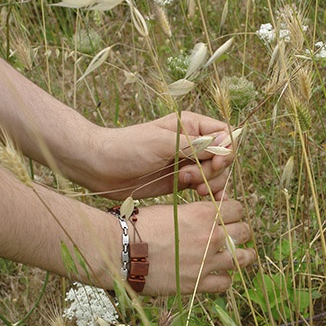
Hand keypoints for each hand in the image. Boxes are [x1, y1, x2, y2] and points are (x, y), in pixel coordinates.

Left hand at [64, 112, 236, 200]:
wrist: (100, 167)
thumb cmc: (127, 147)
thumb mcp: (162, 143)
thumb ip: (195, 146)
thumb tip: (225, 147)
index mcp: (191, 125)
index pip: (225, 134)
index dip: (226, 150)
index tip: (214, 163)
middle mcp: (193, 143)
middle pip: (224, 157)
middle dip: (214, 170)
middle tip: (189, 177)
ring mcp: (188, 163)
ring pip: (217, 174)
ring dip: (210, 183)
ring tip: (189, 186)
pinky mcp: (182, 181)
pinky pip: (205, 187)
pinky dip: (210, 194)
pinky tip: (205, 199)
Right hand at [133, 200, 255, 294]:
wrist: (121, 250)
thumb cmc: (138, 226)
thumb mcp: (170, 209)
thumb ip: (192, 213)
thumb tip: (202, 215)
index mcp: (203, 212)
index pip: (237, 208)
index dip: (234, 211)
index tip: (230, 217)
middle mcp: (211, 235)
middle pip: (244, 231)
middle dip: (241, 232)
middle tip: (235, 236)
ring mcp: (207, 260)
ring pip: (243, 258)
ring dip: (243, 256)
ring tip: (241, 257)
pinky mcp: (198, 283)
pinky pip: (226, 283)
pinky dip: (225, 280)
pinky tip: (219, 276)